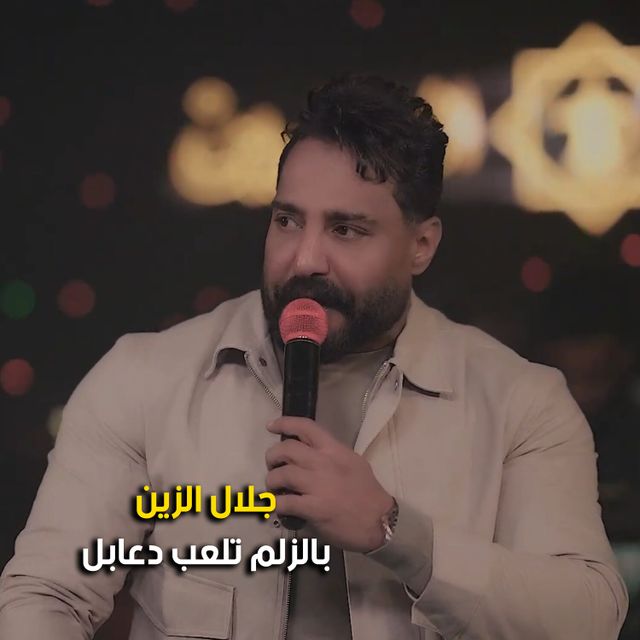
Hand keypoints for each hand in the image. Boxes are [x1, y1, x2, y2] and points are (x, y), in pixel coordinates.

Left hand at [265, 416, 393, 551]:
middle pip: (287, 449)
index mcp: (334, 450)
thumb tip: (309, 455)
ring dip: (272, 480)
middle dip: (272, 456)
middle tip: (272, 465)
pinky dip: (277, 504)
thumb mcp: (353, 463)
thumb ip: (331, 455)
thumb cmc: (368, 493)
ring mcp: (319, 486)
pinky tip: (279, 506)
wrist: (381, 521)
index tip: (271, 426)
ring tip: (274, 487)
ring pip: (282, 475)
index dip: (285, 423)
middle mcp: (324, 463)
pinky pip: (285, 502)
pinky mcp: (314, 508)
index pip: (306, 427)